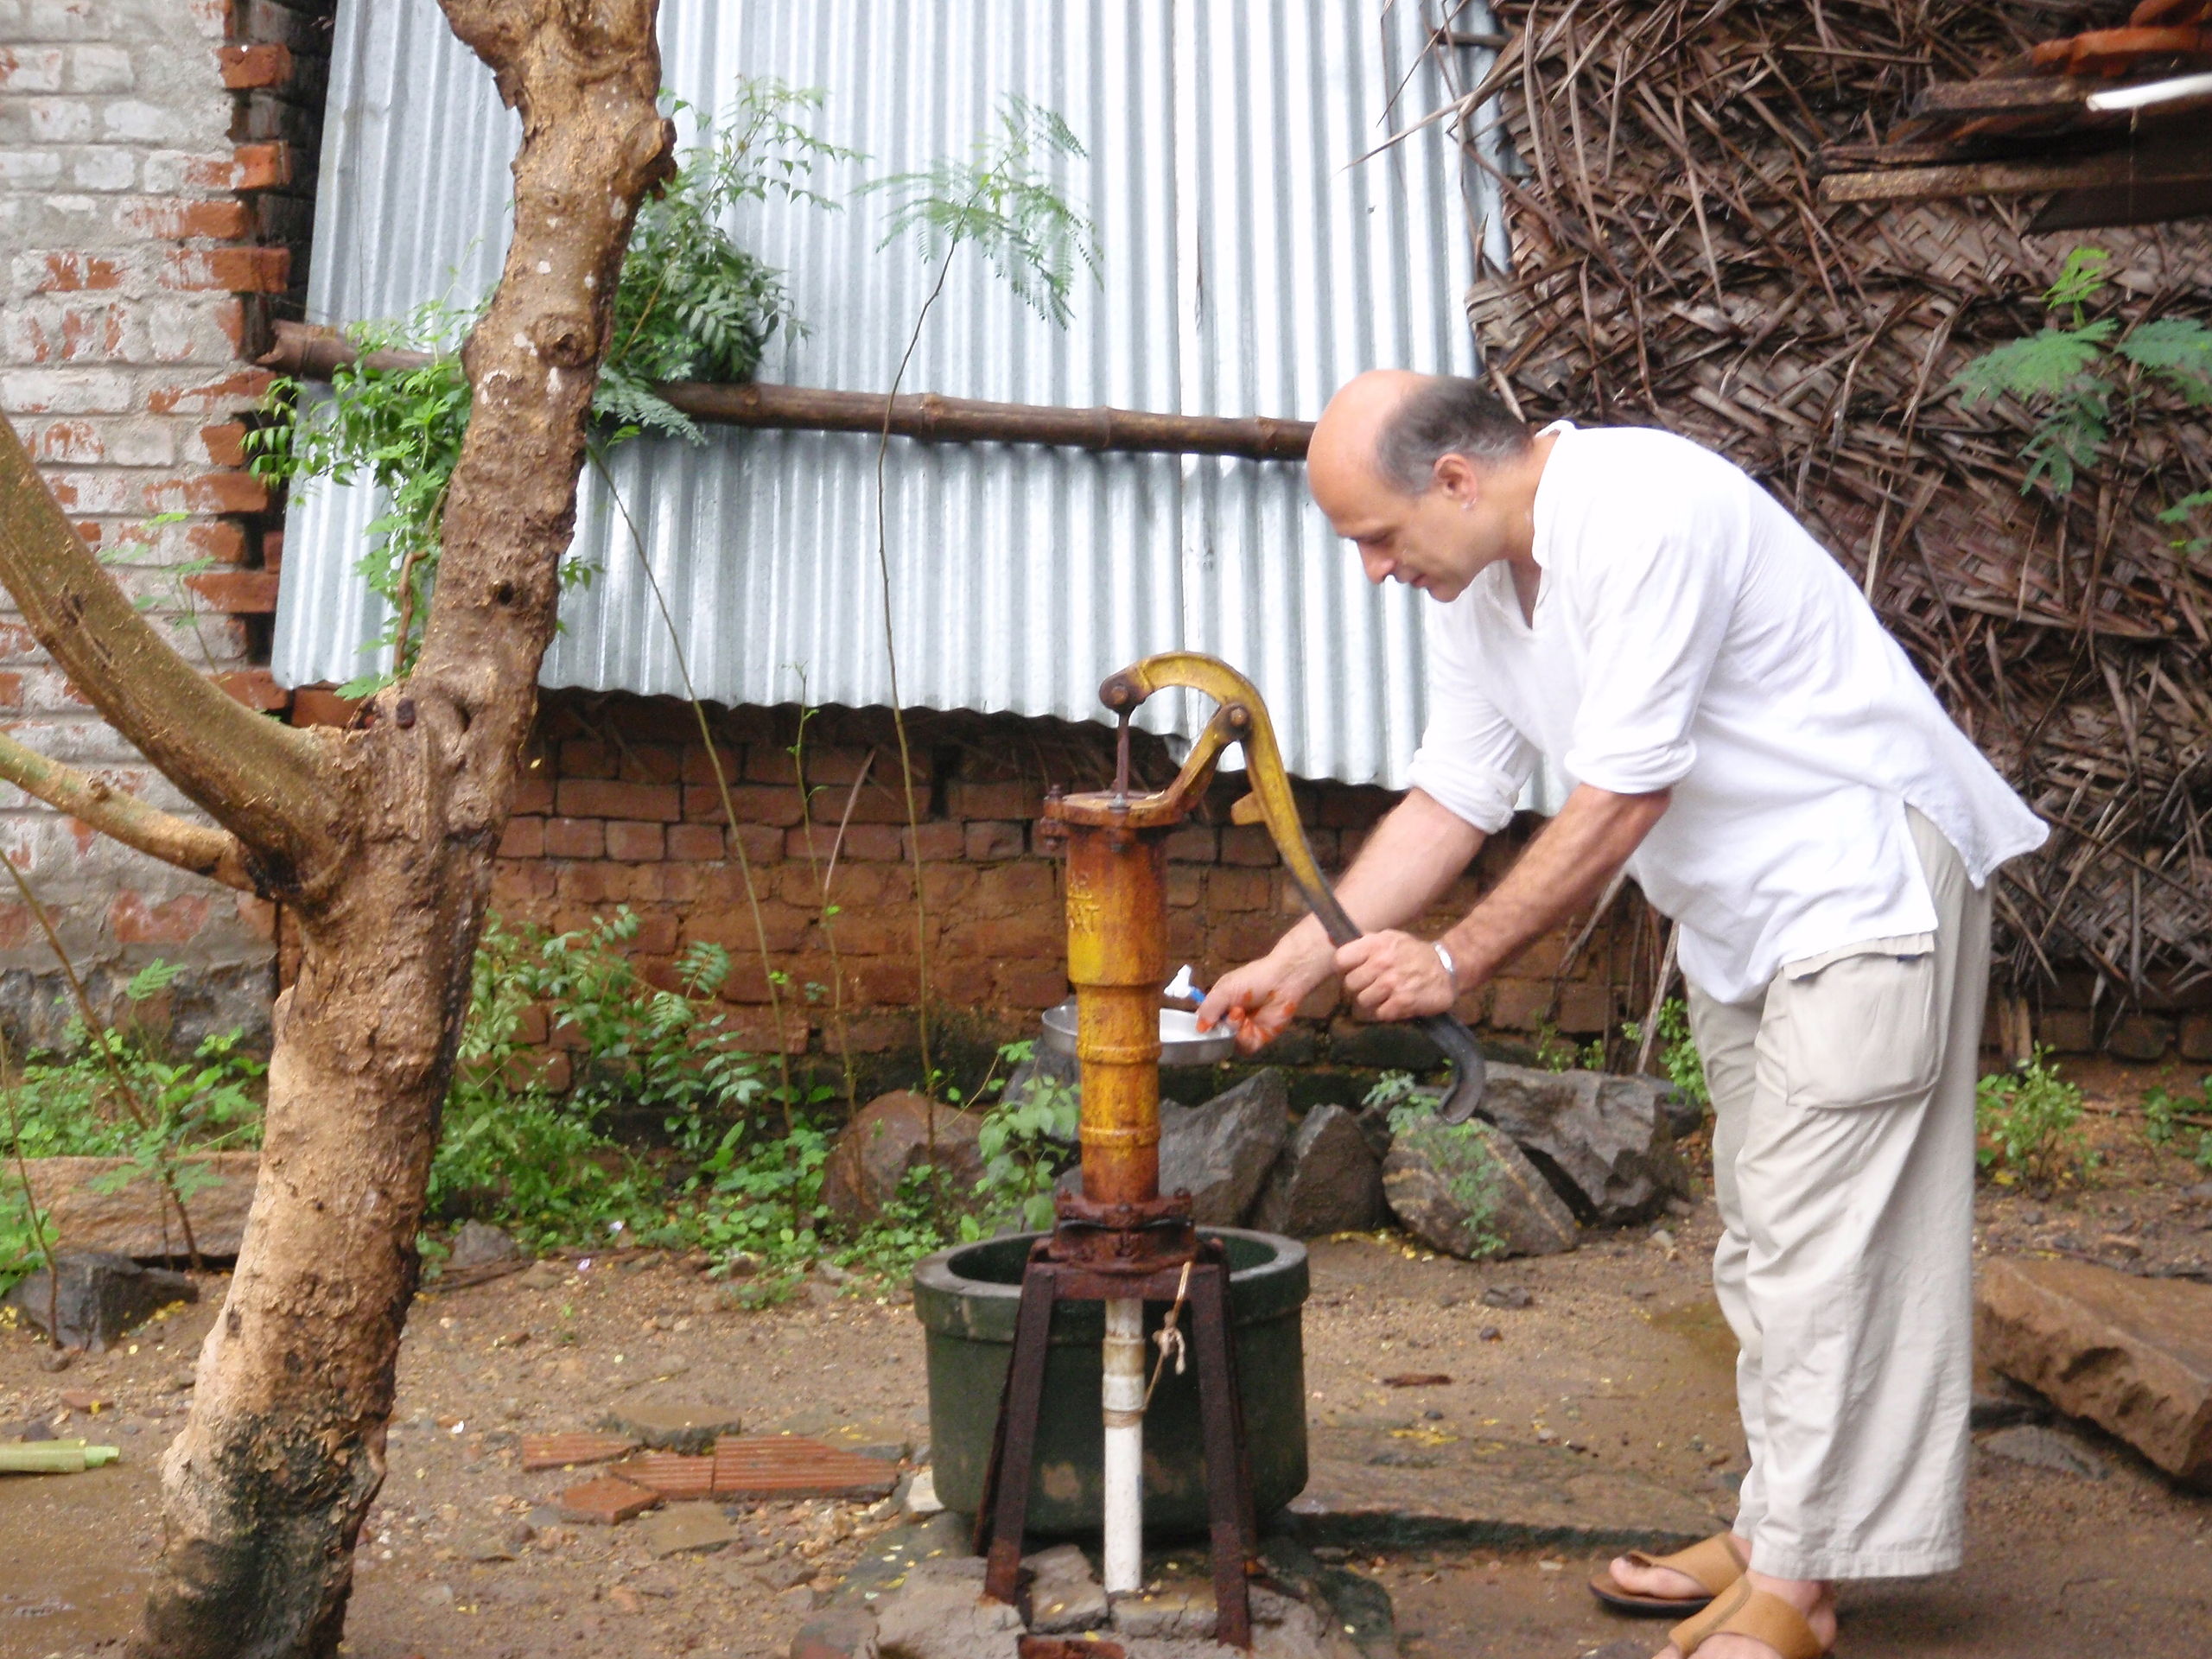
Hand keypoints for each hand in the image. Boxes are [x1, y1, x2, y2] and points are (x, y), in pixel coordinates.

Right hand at [1196, 952, 1318, 1055]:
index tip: (1200, 1027)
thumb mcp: (1225, 989)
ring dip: (1232, 1030)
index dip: (1202, 1024)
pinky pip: (1245, 1047)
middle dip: (1218, 1027)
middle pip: (1216, 1034)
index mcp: (1221, 1003)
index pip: (1206, 1019)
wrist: (1284, 980)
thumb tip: (1199, 1028)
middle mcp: (1231, 1018)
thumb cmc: (1253, 978)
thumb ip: (1209, 1008)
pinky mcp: (1260, 1037)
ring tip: (1239, 1014)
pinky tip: (1248, 1026)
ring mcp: (1245, 1029)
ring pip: (1229, 1042)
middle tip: (1224, 1016)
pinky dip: (1244, 1040)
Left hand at [1337, 931, 1457, 1020]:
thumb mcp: (1389, 938)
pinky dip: (1387, 1012)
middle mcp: (1382, 962)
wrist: (1448, 967)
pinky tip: (1397, 1003)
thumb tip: (1330, 938)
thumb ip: (1363, 942)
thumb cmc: (1412, 953)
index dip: (1343, 969)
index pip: (1340, 960)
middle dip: (1359, 987)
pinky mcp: (1402, 1002)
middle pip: (1350, 985)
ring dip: (1373, 1001)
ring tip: (1386, 995)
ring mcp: (1392, 983)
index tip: (1353, 972)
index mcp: (1376, 944)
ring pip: (1362, 1001)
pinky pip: (1380, 1014)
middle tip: (1373, 985)